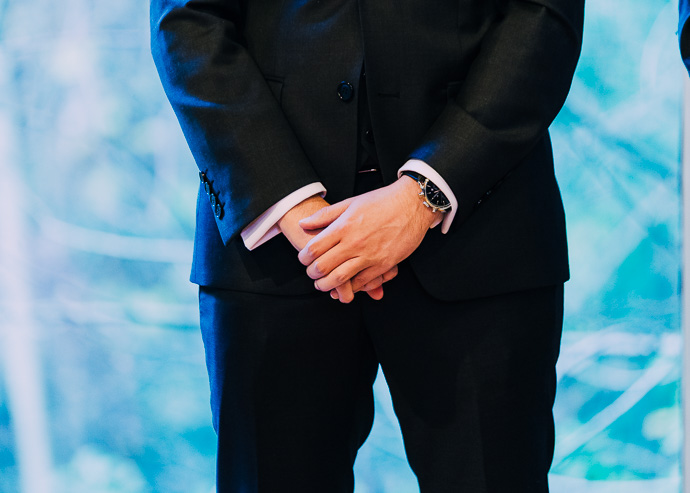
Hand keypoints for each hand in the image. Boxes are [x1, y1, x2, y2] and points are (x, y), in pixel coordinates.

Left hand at [278, 194, 394, 302]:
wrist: (412, 204)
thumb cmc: (382, 201)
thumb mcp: (351, 203)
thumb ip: (325, 215)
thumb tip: (303, 224)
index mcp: (344, 226)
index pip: (313, 249)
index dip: (304, 258)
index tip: (304, 259)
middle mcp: (354, 243)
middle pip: (323, 267)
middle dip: (312, 274)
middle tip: (312, 274)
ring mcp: (369, 255)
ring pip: (339, 279)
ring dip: (327, 285)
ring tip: (323, 284)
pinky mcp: (383, 265)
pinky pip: (362, 282)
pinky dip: (350, 287)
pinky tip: (345, 286)